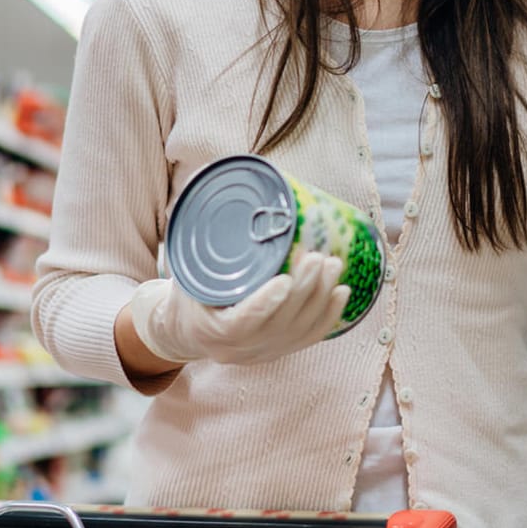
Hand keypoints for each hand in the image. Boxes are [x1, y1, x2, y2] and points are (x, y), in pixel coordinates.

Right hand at [125, 252, 348, 366]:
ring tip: (333, 263)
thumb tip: (205, 175)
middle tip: (319, 257)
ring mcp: (261, 353)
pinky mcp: (278, 350)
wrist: (184, 332)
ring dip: (321, 297)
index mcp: (210, 329)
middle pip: (280, 324)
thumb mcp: (185, 267)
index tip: (283, 278)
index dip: (266, 303)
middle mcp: (239, 349)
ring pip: (299, 330)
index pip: (242, 323)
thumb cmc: (186, 291)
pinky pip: (309, 338)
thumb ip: (196, 231)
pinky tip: (342, 291)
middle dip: (305, 289)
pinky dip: (329, 315)